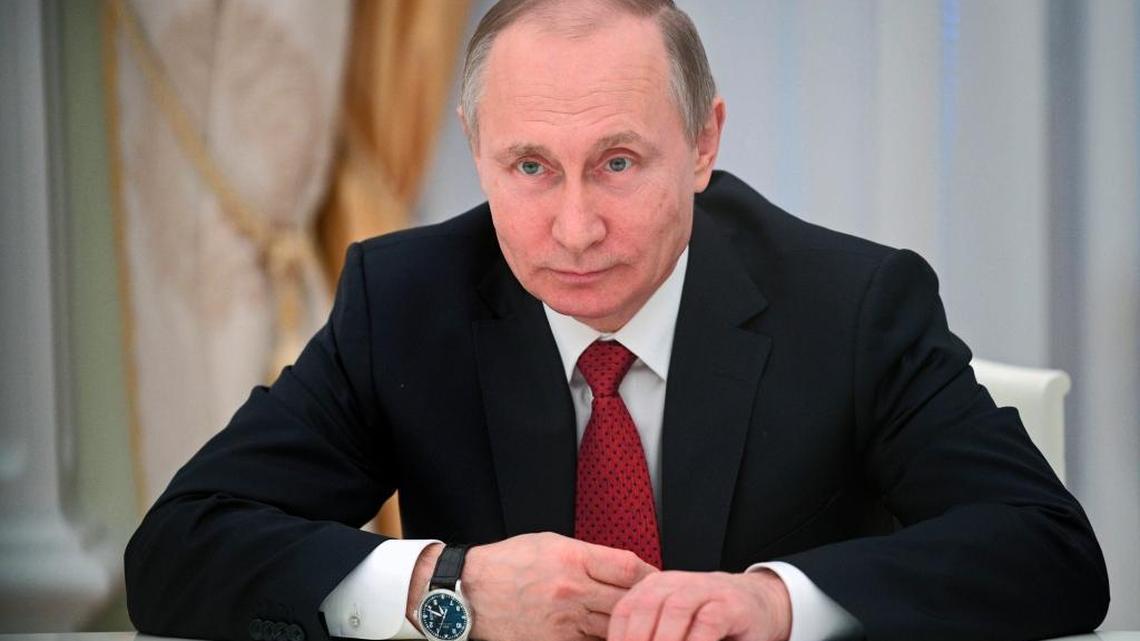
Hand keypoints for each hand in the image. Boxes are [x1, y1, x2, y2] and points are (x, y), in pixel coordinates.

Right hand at [460, 532, 656, 640]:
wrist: (471, 592)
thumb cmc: (510, 563)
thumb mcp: (551, 544)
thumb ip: (590, 555)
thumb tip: (625, 568)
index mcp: (574, 558)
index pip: (630, 567)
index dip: (652, 575)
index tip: (658, 580)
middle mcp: (572, 590)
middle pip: (628, 600)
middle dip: (646, 602)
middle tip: (657, 605)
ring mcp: (565, 621)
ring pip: (615, 627)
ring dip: (629, 625)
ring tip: (639, 622)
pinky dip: (604, 638)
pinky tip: (609, 633)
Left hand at [607, 570, 791, 640]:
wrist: (757, 602)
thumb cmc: (708, 621)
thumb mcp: (674, 626)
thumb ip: (652, 634)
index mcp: (654, 588)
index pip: (626, 610)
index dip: (617, 636)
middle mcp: (676, 583)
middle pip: (645, 607)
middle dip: (637, 639)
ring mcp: (704, 590)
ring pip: (675, 609)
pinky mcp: (730, 604)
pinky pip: (708, 622)